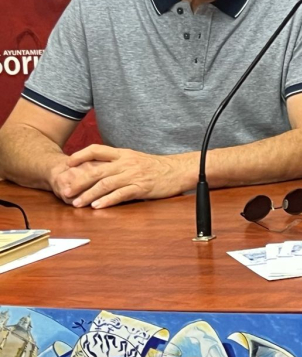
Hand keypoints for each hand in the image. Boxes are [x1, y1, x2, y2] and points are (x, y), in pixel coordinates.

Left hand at [54, 145, 191, 207]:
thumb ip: (119, 162)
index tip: (68, 163)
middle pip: (96, 171)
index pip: (97, 150)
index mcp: (124, 154)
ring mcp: (134, 175)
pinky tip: (98, 206)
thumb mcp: (136, 159)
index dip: (81, 155)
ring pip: (105, 184)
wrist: (180, 170)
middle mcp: (126, 163)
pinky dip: (108, 200)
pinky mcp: (142, 187)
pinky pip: (121, 194)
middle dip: (78, 182)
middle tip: (66, 192)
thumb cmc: (158, 167)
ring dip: (89, 195)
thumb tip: (99, 169)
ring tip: (77, 203)